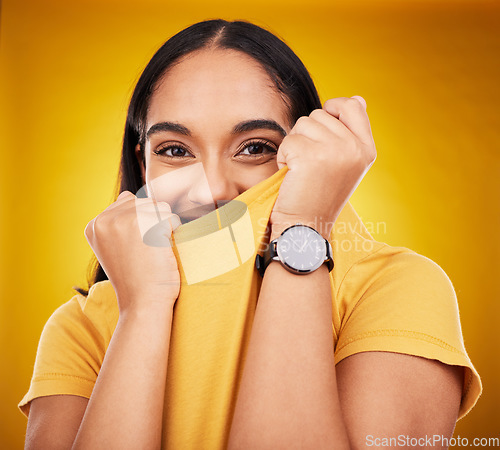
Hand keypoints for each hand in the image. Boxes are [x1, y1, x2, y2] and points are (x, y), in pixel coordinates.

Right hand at [84, 191, 181, 314]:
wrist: (143, 303)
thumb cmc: (136, 278)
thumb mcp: (114, 248)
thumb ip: (117, 222)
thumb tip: (128, 195)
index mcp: (94, 225)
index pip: (127, 202)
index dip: (141, 223)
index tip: (135, 248)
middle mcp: (105, 220)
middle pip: (144, 202)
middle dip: (153, 222)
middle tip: (146, 251)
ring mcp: (124, 221)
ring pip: (159, 207)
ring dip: (164, 227)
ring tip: (153, 251)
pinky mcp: (145, 225)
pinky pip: (171, 217)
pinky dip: (174, 232)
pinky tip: (162, 251)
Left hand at [270, 96, 376, 239]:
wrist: (306, 227)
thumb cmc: (320, 196)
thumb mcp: (345, 163)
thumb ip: (351, 132)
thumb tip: (358, 98)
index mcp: (367, 149)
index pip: (353, 106)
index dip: (334, 107)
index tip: (323, 126)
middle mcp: (355, 148)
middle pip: (320, 114)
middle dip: (308, 135)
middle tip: (311, 166)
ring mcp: (335, 150)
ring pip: (302, 124)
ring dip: (294, 145)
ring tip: (302, 171)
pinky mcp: (311, 155)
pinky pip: (288, 140)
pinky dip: (284, 157)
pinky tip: (293, 176)